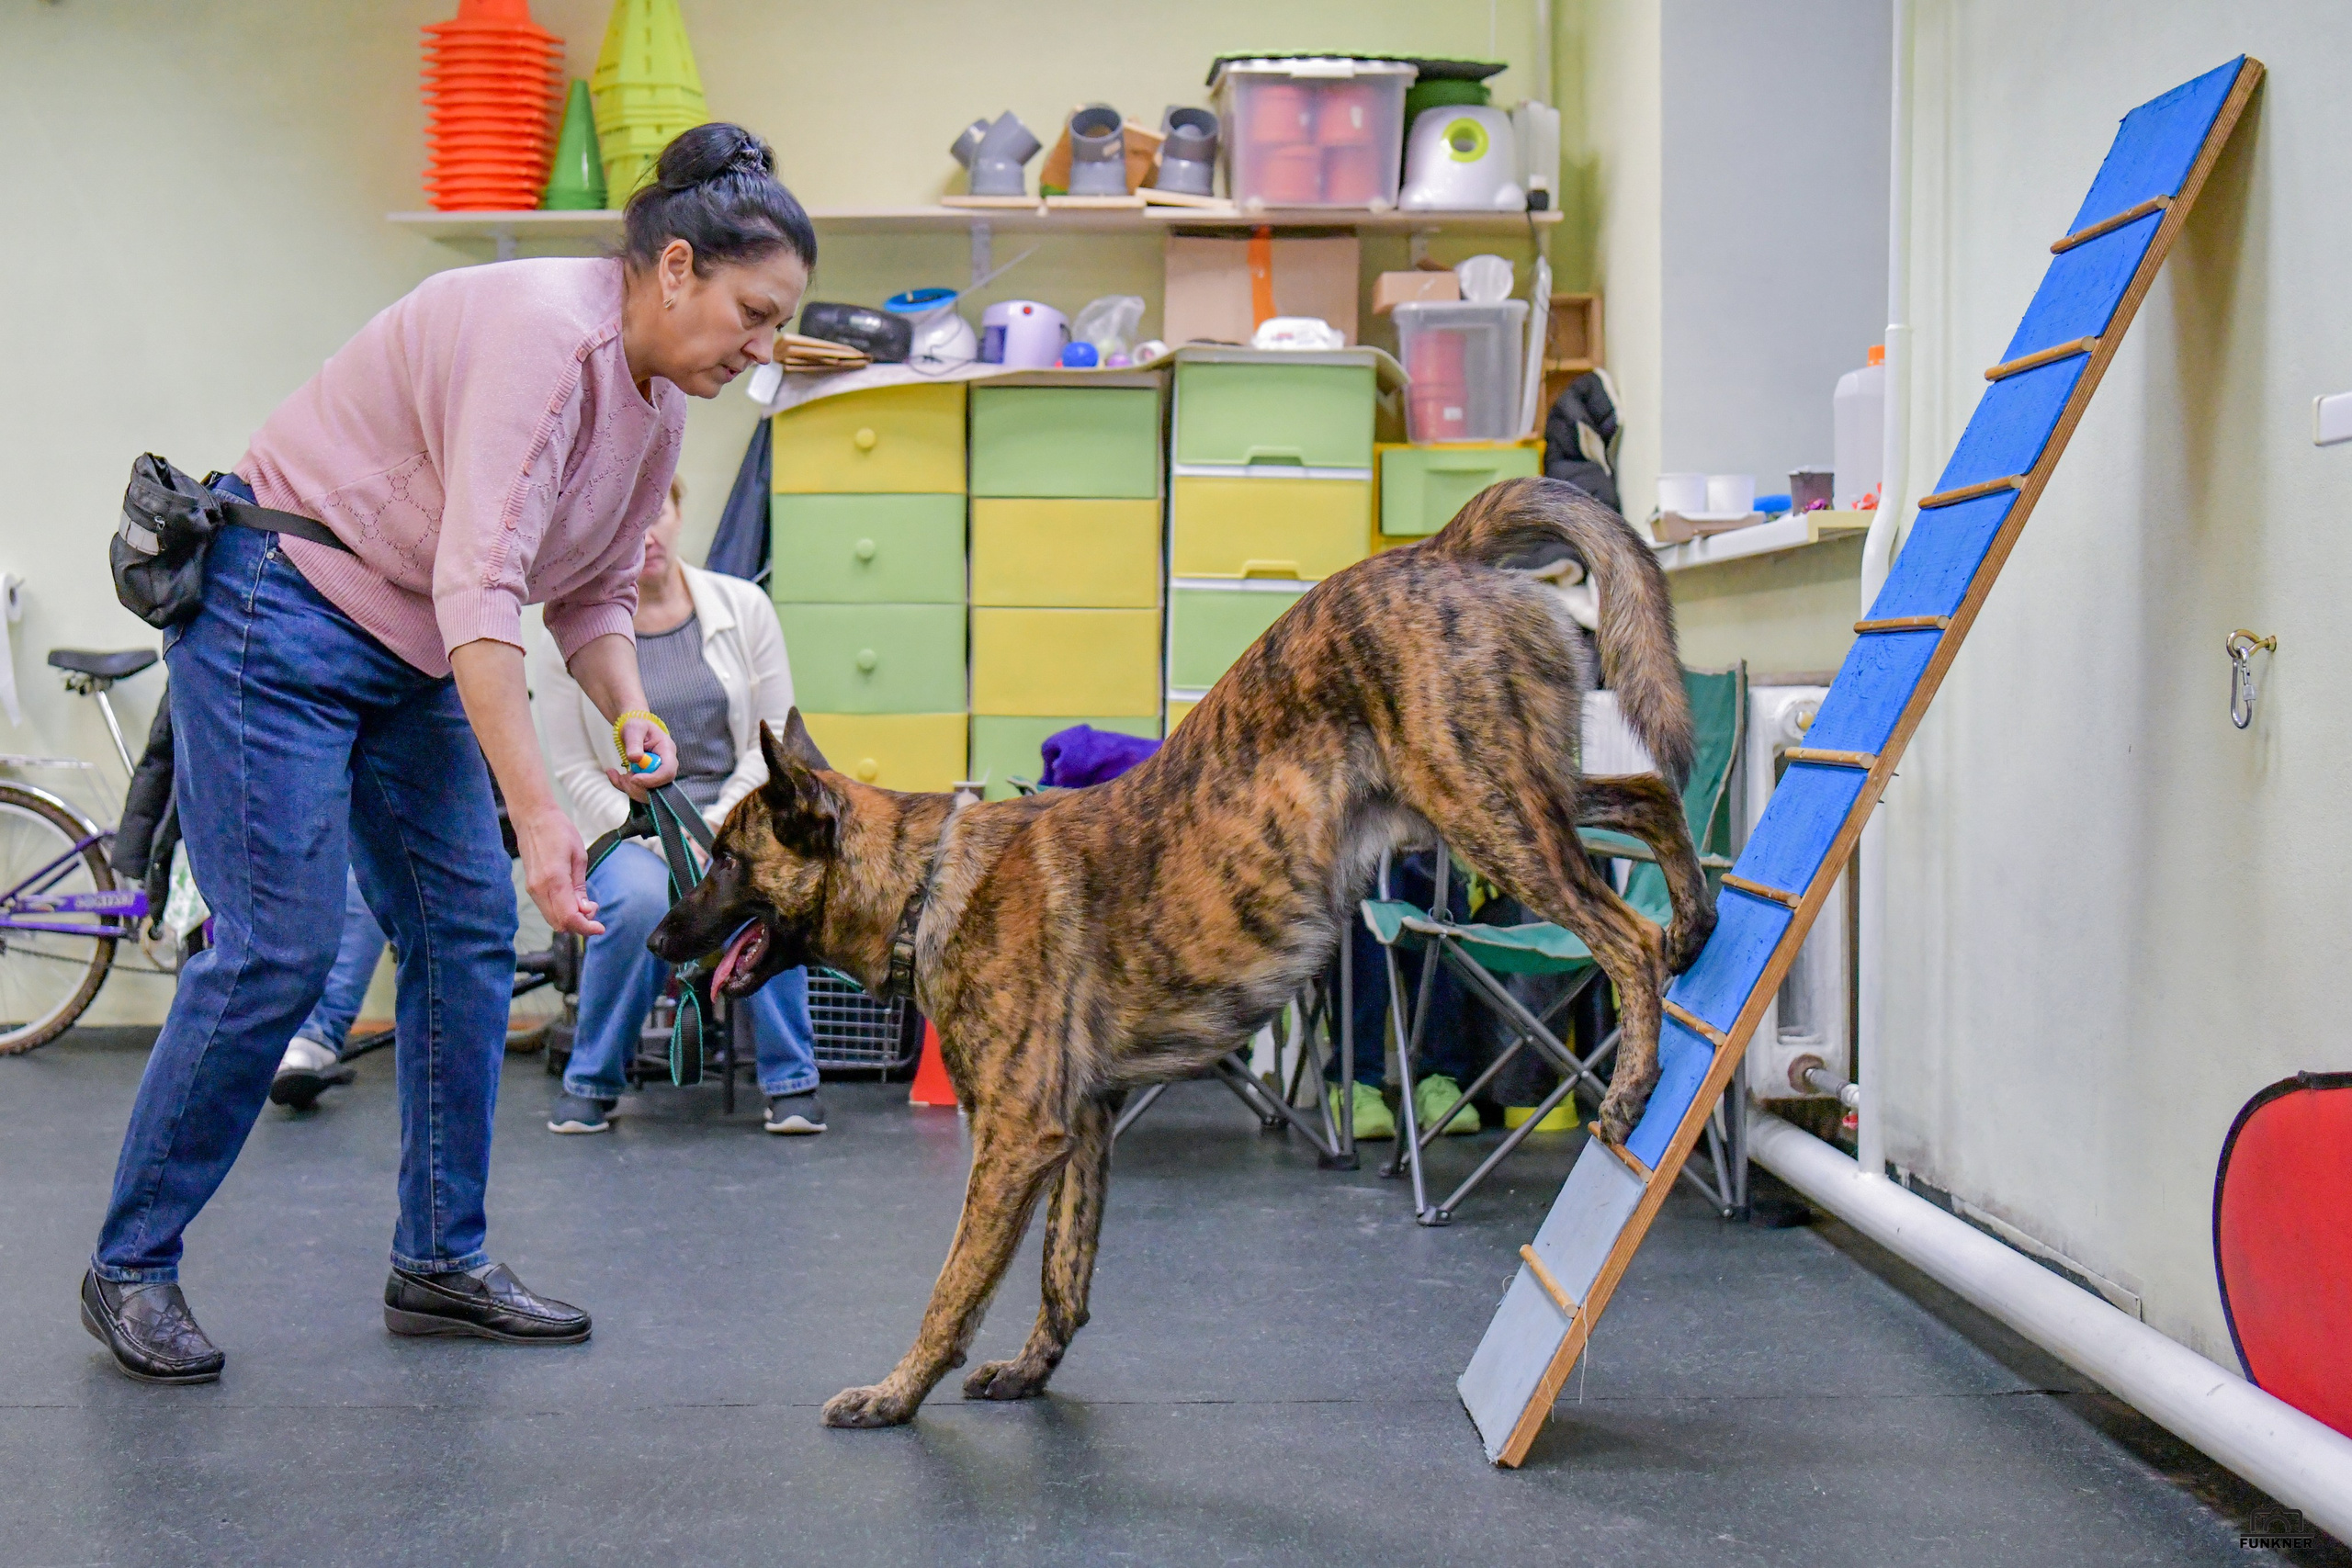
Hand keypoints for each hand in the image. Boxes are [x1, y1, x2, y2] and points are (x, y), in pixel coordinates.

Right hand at [512, 803, 603, 936]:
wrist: (533, 817)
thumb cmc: (558, 831)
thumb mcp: (579, 856)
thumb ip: (580, 887)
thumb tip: (585, 910)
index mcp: (554, 879)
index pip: (568, 917)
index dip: (585, 928)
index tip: (600, 928)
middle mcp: (539, 888)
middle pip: (559, 924)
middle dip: (579, 925)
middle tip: (593, 909)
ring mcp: (532, 889)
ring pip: (552, 919)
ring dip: (570, 919)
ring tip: (584, 903)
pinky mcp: (530, 887)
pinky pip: (547, 908)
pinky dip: (561, 911)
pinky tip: (572, 899)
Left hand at [608, 715, 677, 801]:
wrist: (634, 729)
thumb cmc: (636, 725)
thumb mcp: (634, 729)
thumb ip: (634, 743)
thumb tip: (634, 758)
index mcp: (667, 751)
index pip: (668, 772)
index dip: (653, 779)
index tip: (634, 778)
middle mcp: (665, 765)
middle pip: (660, 786)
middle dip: (638, 787)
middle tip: (622, 777)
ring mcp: (658, 774)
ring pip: (649, 793)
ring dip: (629, 788)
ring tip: (616, 775)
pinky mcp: (648, 779)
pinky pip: (638, 790)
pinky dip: (623, 786)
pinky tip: (614, 775)